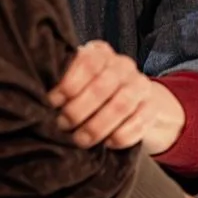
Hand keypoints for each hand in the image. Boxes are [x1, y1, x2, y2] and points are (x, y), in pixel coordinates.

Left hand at [47, 40, 185, 154]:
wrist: (133, 96)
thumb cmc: (93, 86)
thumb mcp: (79, 77)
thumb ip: (65, 80)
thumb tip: (46, 98)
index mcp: (101, 52)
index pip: (88, 63)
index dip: (69, 84)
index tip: (52, 102)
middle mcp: (123, 65)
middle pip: (102, 87)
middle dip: (79, 110)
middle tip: (63, 125)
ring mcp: (140, 85)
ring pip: (121, 106)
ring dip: (97, 126)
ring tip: (80, 139)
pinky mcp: (151, 107)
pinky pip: (138, 124)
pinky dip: (120, 136)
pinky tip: (105, 144)